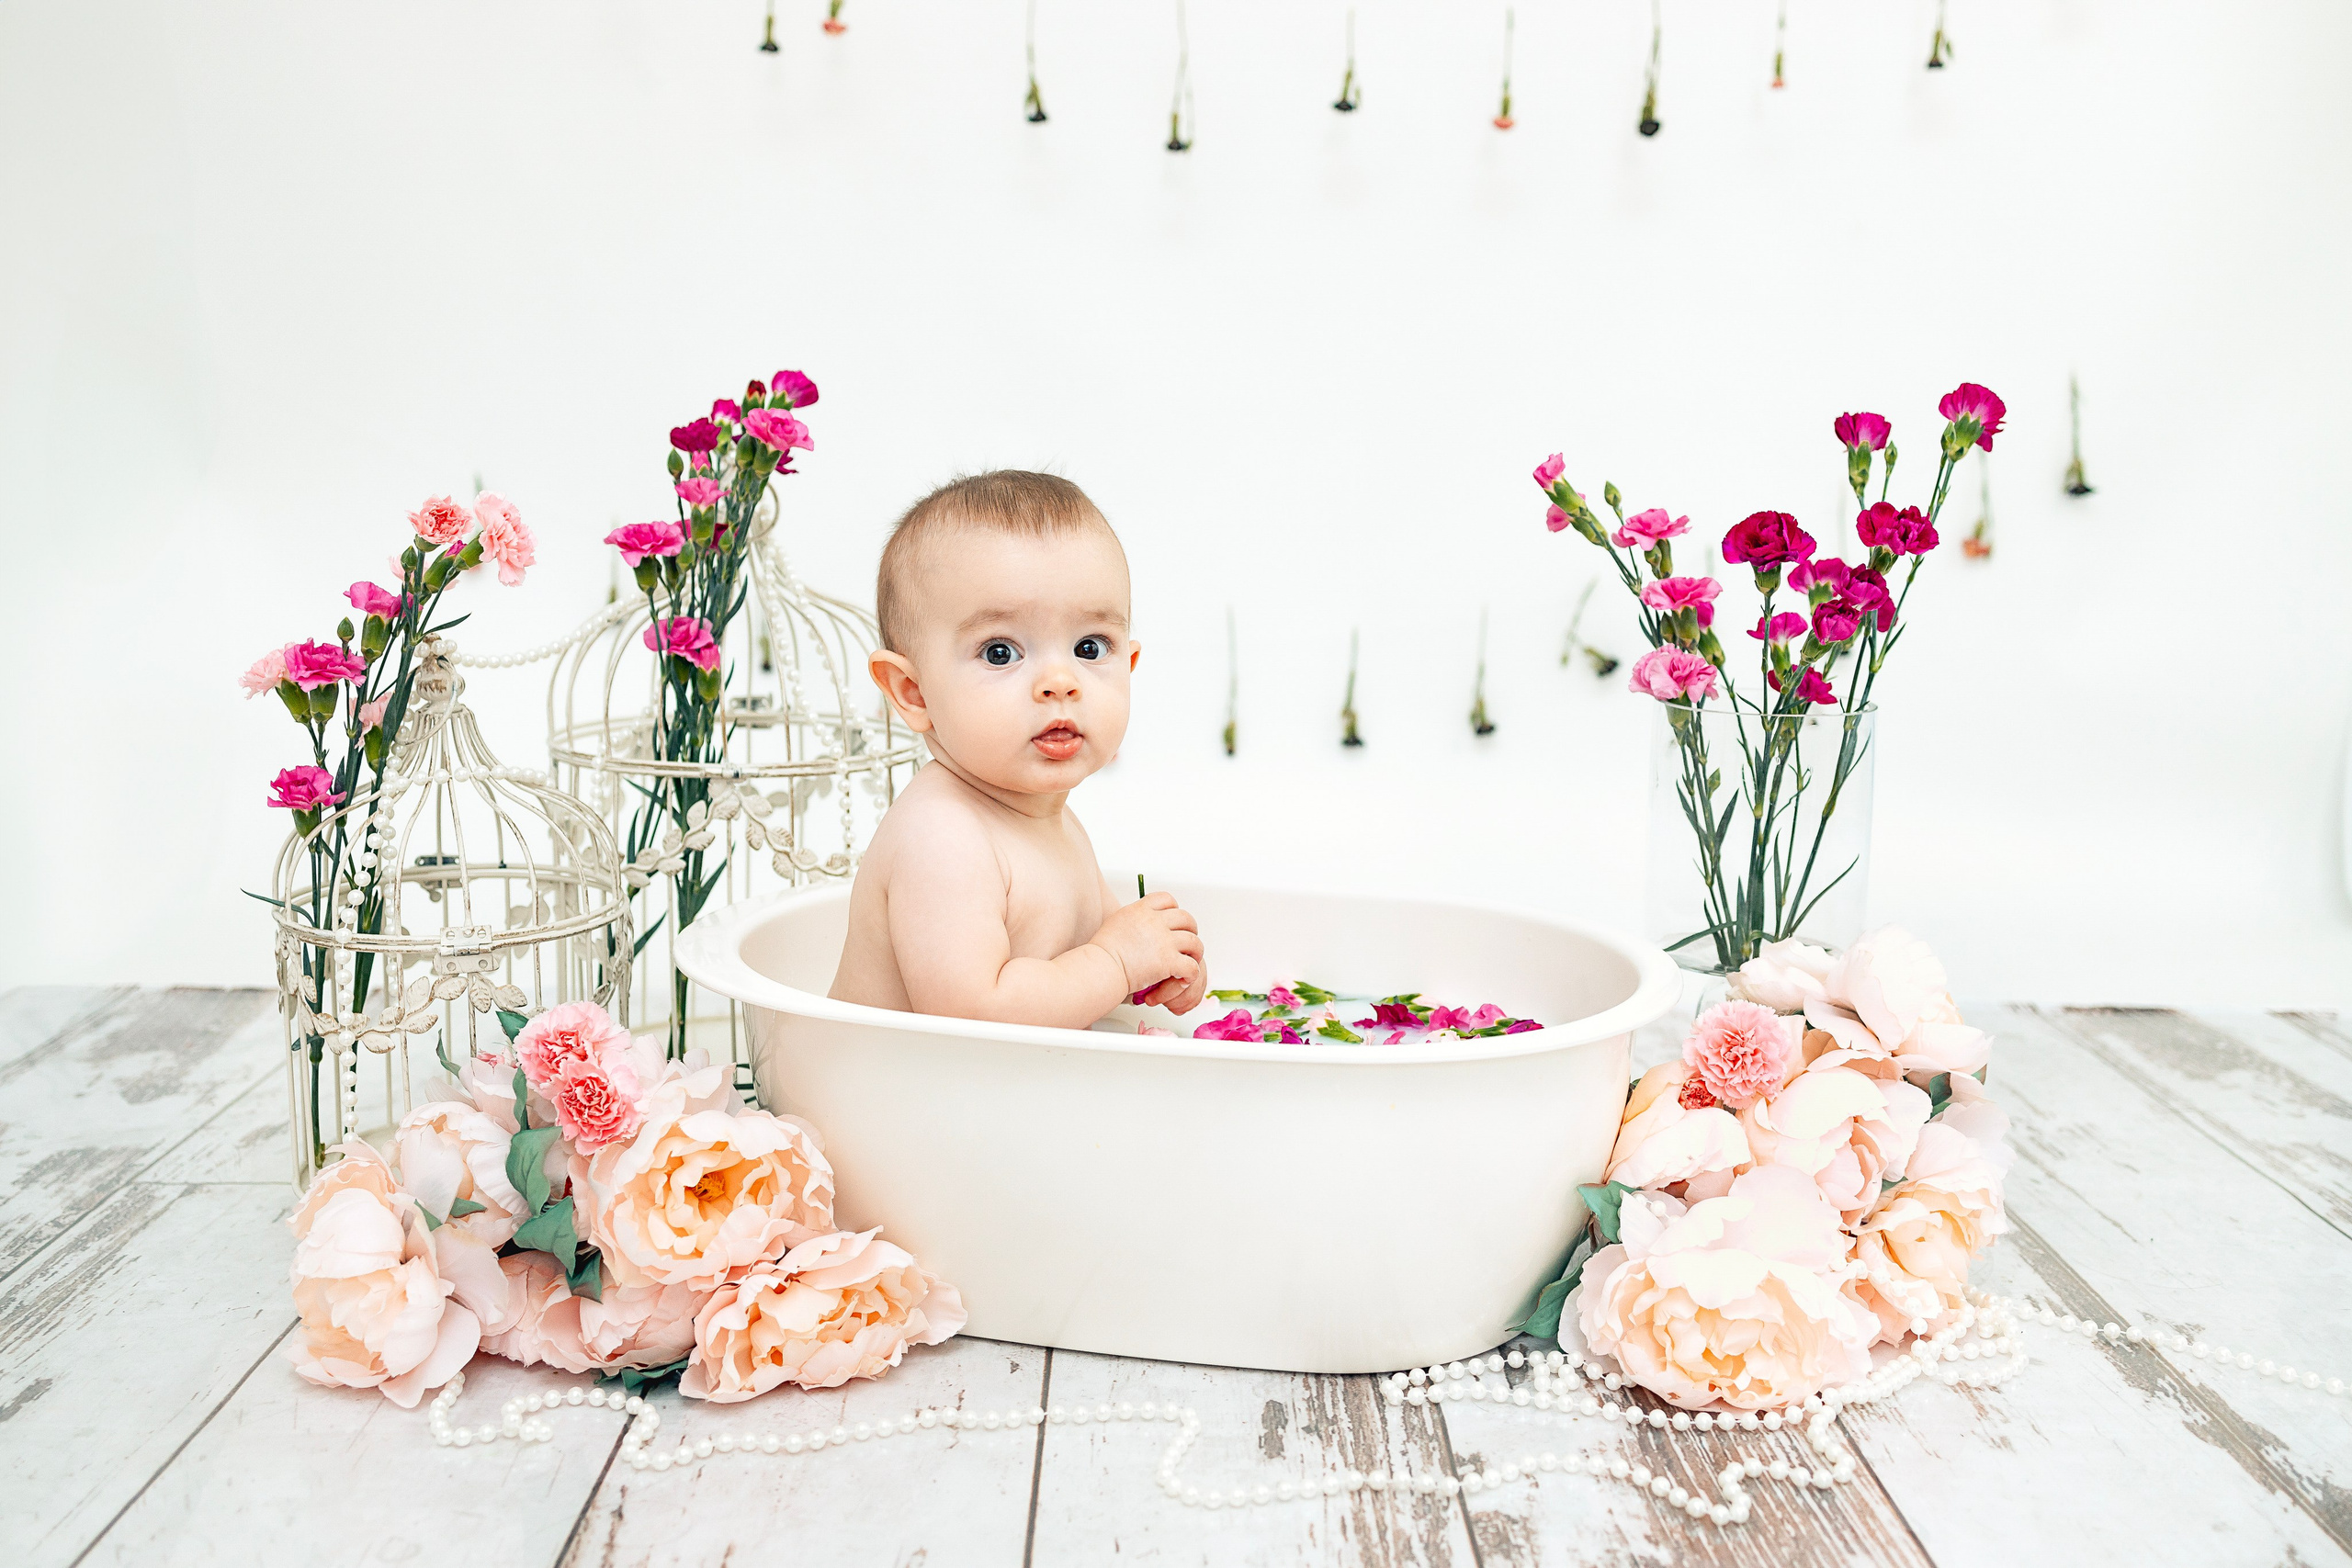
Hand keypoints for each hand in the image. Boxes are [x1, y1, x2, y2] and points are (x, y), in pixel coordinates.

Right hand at [1089, 893, 1201, 1009]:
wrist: (1100, 968)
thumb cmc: (1102, 952)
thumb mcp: (1116, 922)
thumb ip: (1133, 918)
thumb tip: (1139, 920)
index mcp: (1141, 910)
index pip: (1167, 899)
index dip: (1174, 909)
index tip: (1173, 921)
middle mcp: (1155, 922)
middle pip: (1186, 918)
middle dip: (1190, 930)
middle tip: (1187, 942)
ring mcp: (1163, 941)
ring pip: (1194, 942)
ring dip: (1195, 952)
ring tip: (1190, 960)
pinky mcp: (1168, 961)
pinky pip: (1191, 966)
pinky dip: (1190, 974)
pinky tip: (1183, 979)